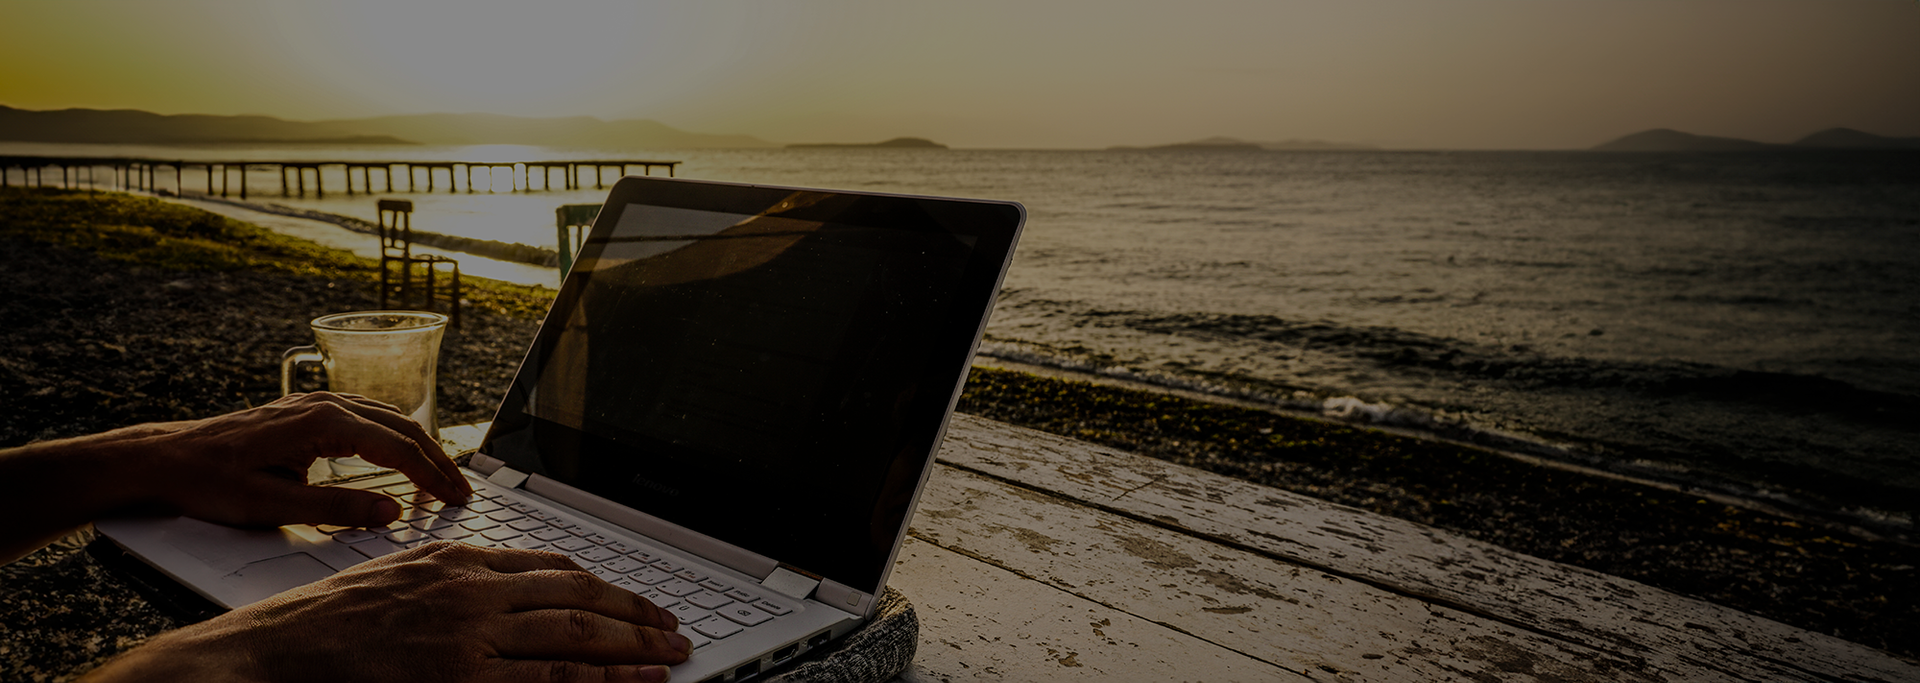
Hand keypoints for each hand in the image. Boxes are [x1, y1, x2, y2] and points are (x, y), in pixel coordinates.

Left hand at [0, 392, 473, 562]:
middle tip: (460, 492)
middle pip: (401, 426)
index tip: (455, 498)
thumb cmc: (209, 480)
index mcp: (322, 422)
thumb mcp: (272, 504)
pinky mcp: (306, 410)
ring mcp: (315, 402)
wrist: (164, 459)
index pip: (397, 446)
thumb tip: (390, 511)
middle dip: (436, 460)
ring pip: (387, 417)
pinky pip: (367, 415)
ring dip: (419, 445)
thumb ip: (336, 508)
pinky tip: (401, 453)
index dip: (432, 475)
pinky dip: (395, 435)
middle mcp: (324, 403)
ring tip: (440, 477)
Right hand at [83, 542, 691, 682]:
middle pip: (577, 596)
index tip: (632, 600)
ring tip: (669, 655)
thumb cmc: (317, 628)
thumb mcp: (393, 583)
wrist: (264, 657)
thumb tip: (502, 594)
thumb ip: (451, 584)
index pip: (551, 566)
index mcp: (454, 562)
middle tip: (673, 628)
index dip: (602, 585)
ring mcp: (466, 639)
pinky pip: (544, 681)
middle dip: (634, 614)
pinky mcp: (458, 680)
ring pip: (573, 637)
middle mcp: (469, 592)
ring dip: (631, 647)